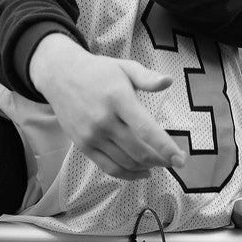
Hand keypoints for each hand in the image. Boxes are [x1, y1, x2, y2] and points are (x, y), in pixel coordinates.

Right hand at [27, 34, 180, 179]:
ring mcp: (92, 135)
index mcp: (118, 99)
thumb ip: (147, 77)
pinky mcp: (83, 145)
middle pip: (138, 151)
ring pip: (126, 162)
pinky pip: (109, 168)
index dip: (165, 147)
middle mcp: (104, 120)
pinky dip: (128, 175)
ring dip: (147, 167)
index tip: (181, 159)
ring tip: (159, 163)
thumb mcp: (124, 67)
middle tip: (174, 160)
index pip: (146, 129)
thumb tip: (169, 81)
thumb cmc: (98, 71)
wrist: (60, 76)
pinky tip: (142, 172)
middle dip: (161, 160)